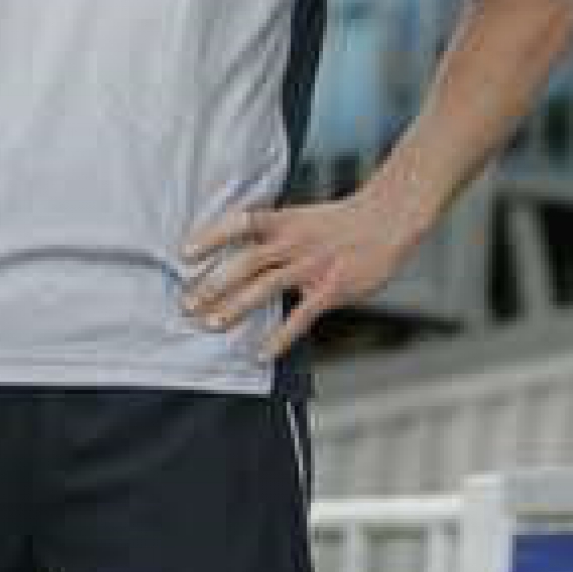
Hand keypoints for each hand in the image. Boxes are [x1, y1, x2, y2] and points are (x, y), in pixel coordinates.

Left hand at [179, 189, 415, 359]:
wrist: (387, 220)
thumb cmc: (340, 222)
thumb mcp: (301, 217)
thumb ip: (272, 235)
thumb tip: (236, 255)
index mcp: (284, 221)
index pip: (240, 223)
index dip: (211, 236)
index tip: (185, 253)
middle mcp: (294, 241)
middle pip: (245, 261)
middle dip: (212, 283)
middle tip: (187, 303)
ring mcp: (312, 265)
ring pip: (266, 286)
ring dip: (236, 306)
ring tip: (212, 324)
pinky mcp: (331, 288)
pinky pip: (301, 315)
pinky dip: (280, 336)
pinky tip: (261, 353)